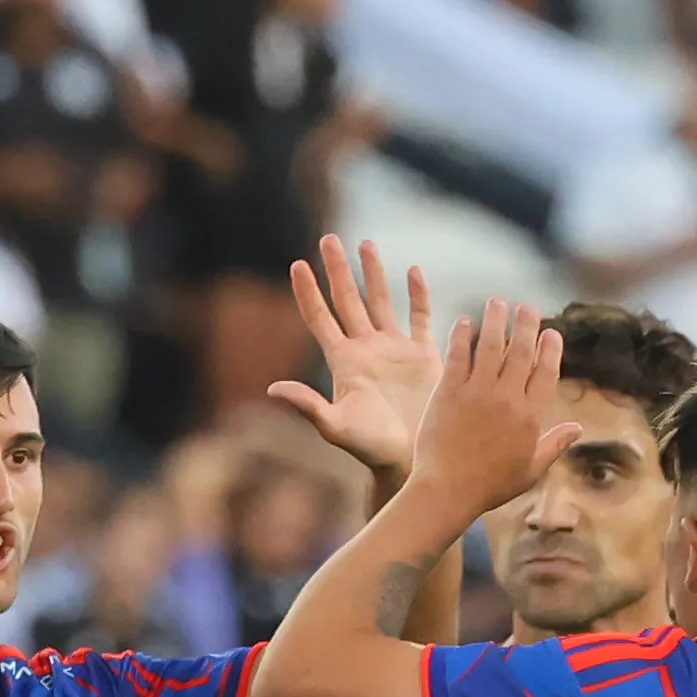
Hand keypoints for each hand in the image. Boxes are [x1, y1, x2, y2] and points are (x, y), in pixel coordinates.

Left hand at [263, 235, 441, 481]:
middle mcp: (366, 351)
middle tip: (328, 238)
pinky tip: (413, 271)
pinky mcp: (424, 356)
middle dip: (337, 270)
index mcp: (343, 363)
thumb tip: (272, 388)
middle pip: (348, 300)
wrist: (411, 459)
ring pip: (381, 302)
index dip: (308, 292)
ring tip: (365, 243)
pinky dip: (418, 295)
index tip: (297, 264)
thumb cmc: (370, 449)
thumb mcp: (335, 426)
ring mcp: (395, 351)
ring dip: (373, 273)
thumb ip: (307, 405)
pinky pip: (420, 317)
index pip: (321, 318)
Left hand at [415, 302, 575, 517]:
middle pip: (521, 351)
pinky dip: (463, 337)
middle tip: (527, 306)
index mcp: (531, 414)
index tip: (551, 333)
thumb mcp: (530, 469)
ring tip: (498, 301)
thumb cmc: (489, 486)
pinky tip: (465, 322)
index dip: (550, 349)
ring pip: (491, 346)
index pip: (546, 371)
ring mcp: (478, 392)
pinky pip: (458, 356)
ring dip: (496, 320)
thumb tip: (578, 428)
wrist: (447, 491)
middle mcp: (508, 397)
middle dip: (527, 325)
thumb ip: (554, 444)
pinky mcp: (449, 392)